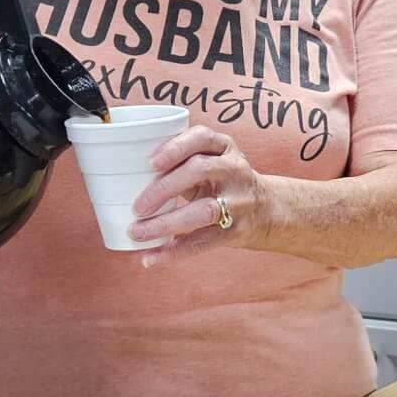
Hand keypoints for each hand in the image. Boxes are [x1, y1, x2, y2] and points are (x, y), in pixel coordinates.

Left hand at [130, 125, 272, 265]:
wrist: (269, 209)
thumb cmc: (224, 182)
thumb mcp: (212, 162)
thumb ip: (181, 163)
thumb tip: (126, 177)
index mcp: (225, 147)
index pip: (202, 138)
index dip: (175, 148)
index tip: (150, 162)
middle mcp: (235, 170)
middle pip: (199, 171)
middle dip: (163, 188)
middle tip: (137, 206)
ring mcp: (239, 201)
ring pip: (202, 210)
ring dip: (165, 223)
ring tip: (138, 232)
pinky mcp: (238, 230)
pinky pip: (204, 241)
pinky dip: (175, 251)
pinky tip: (152, 257)